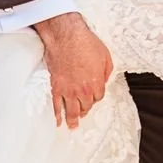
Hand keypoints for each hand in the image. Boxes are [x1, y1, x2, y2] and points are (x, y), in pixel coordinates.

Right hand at [35, 12, 113, 128]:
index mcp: (97, 83)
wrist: (66, 37)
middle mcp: (83, 90)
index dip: (96, 98)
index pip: (98, 98)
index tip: (93, 97)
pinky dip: (57, 115)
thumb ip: (106, 71)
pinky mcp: (56, 87)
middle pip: (86, 107)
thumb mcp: (105, 56)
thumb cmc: (85, 43)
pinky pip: (56, 105)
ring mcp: (68, 90)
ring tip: (72, 126)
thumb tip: (104, 80)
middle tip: (83, 113)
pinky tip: (58, 120)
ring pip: (72, 111)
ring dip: (73, 120)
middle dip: (85, 110)